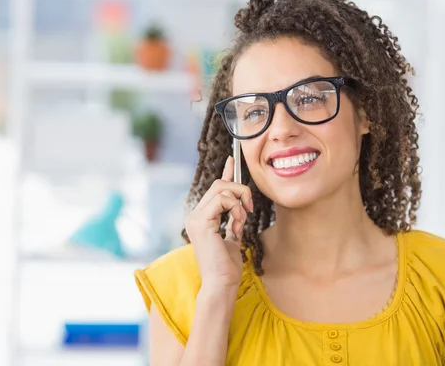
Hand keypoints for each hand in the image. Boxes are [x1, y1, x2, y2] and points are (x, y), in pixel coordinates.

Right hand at [184, 156, 252, 291]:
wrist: (222, 284)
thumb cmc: (227, 267)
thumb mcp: (233, 237)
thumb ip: (233, 219)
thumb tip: (240, 204)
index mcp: (201, 218)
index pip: (214, 189)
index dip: (225, 172)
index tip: (232, 159)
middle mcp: (195, 215)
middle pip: (219, 184)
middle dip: (240, 190)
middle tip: (249, 208)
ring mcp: (195, 218)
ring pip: (222, 188)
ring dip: (239, 202)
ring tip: (241, 222)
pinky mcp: (201, 221)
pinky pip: (223, 199)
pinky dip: (235, 209)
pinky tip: (236, 225)